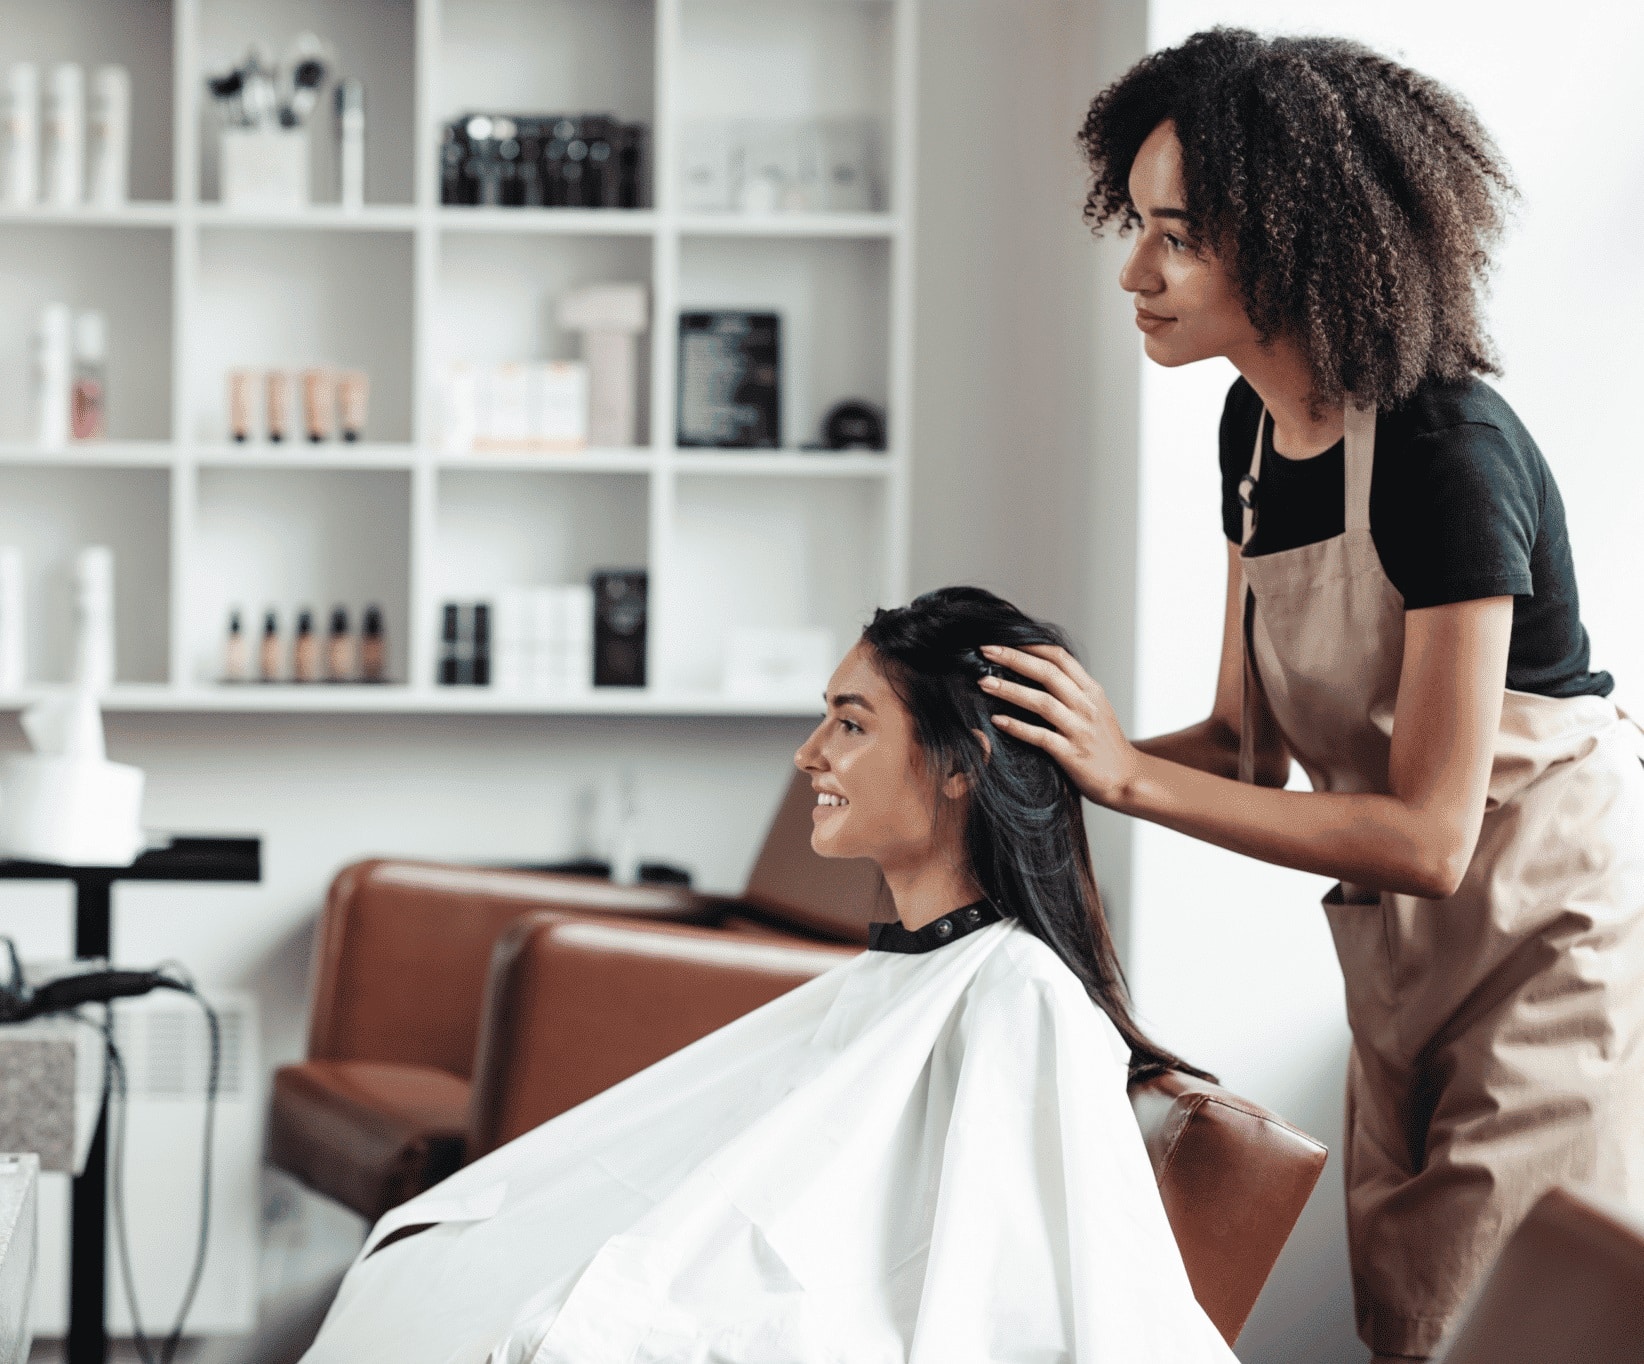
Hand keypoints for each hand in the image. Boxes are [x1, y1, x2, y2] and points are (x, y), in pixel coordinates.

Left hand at [978, 644, 1139, 806]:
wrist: (1126, 778)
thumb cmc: (1105, 742)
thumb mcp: (1095, 707)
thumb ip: (1072, 688)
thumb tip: (1038, 669)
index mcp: (1091, 690)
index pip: (1060, 657)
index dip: (1030, 645)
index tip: (1004, 639)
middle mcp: (1086, 705)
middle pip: (1047, 673)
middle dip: (1014, 658)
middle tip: (985, 650)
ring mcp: (1079, 729)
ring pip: (1041, 702)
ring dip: (1010, 690)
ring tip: (984, 682)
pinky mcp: (1071, 754)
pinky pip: (1040, 736)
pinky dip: (1017, 726)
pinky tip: (997, 720)